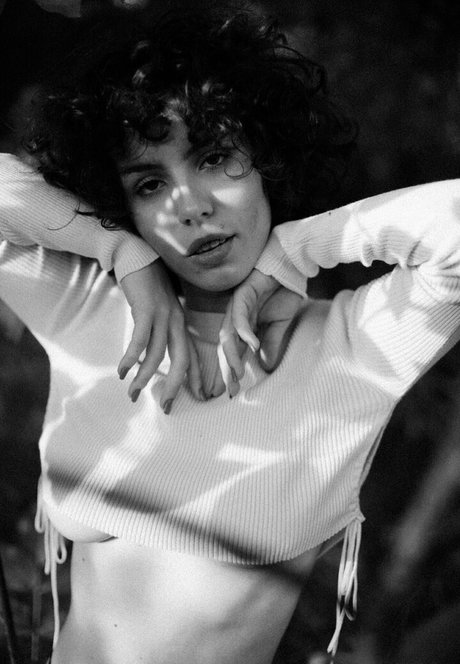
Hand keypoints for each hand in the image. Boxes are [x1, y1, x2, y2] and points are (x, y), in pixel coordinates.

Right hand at [118, 260, 203, 411]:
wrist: (137, 256)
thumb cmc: (147, 285)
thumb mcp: (158, 310)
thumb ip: (159, 330)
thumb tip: (150, 356)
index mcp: (180, 324)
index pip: (191, 356)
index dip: (195, 378)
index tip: (198, 397)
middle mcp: (176, 322)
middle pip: (181, 361)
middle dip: (174, 387)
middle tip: (165, 407)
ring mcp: (162, 316)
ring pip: (157, 356)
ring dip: (144, 378)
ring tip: (133, 394)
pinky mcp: (146, 310)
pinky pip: (140, 341)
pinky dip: (131, 358)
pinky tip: (123, 371)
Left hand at [218, 269, 305, 394]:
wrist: (290, 266)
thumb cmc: (283, 292)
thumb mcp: (279, 325)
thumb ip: (271, 344)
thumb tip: (268, 367)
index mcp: (244, 327)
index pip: (234, 353)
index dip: (231, 372)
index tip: (234, 391)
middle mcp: (236, 319)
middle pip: (225, 347)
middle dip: (226, 370)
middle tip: (230, 389)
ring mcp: (237, 306)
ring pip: (228, 334)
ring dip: (232, 355)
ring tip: (237, 373)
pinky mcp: (242, 294)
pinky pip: (240, 316)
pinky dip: (245, 331)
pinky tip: (252, 344)